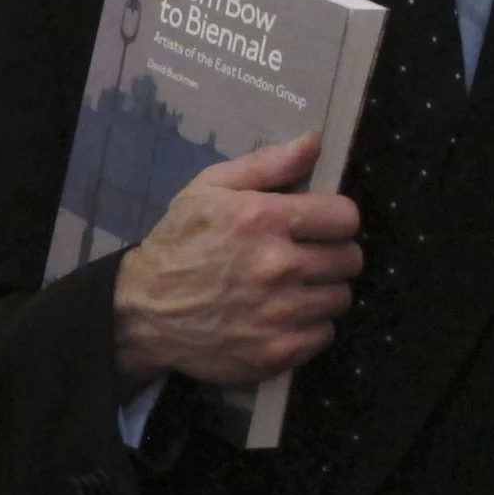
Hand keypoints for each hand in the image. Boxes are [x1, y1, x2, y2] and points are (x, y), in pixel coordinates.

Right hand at [113, 134, 361, 388]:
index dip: (334, 219)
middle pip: (350, 259)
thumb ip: (267, 164)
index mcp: (262, 219)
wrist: (144, 310)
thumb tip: (315, 142)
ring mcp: (280, 313)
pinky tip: (280, 317)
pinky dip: (308, 326)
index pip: (345, 217)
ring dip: (321, 291)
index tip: (317, 225)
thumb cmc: (180, 242)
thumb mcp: (209, 189)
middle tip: (304, 257)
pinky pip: (325, 333)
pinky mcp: (279, 352)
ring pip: (340, 298)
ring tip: (291, 288)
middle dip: (331, 254)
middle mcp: (277, 266)